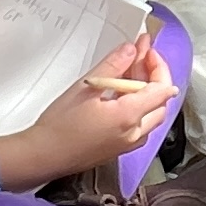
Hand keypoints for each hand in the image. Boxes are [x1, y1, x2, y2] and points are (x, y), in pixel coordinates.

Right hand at [14, 44, 177, 181]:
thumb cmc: (60, 125)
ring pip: (151, 115)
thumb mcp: (85, 87)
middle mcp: (135, 133)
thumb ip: (113, 66)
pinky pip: (139, 126)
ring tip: (129, 71)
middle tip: (139, 56)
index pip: (161, 89)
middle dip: (153, 76)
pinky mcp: (119, 148)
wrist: (43, 156)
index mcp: (129, 117)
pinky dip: (137, 107)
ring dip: (146, 92)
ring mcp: (128, 144)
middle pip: (160, 102)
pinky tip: (121, 94)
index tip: (146, 50)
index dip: (158, 66)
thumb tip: (131, 50)